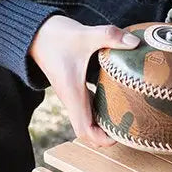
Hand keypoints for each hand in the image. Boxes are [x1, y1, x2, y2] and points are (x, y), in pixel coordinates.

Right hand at [28, 14, 140, 147]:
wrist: (36, 32)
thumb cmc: (56, 36)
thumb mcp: (85, 35)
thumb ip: (110, 37)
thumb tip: (135, 42)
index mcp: (73, 94)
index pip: (85, 131)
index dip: (103, 139)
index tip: (122, 134)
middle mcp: (72, 98)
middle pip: (89, 129)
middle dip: (108, 133)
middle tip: (131, 125)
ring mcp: (72, 92)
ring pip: (89, 117)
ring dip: (106, 120)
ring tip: (128, 112)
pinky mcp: (73, 84)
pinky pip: (88, 103)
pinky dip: (102, 104)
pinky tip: (117, 91)